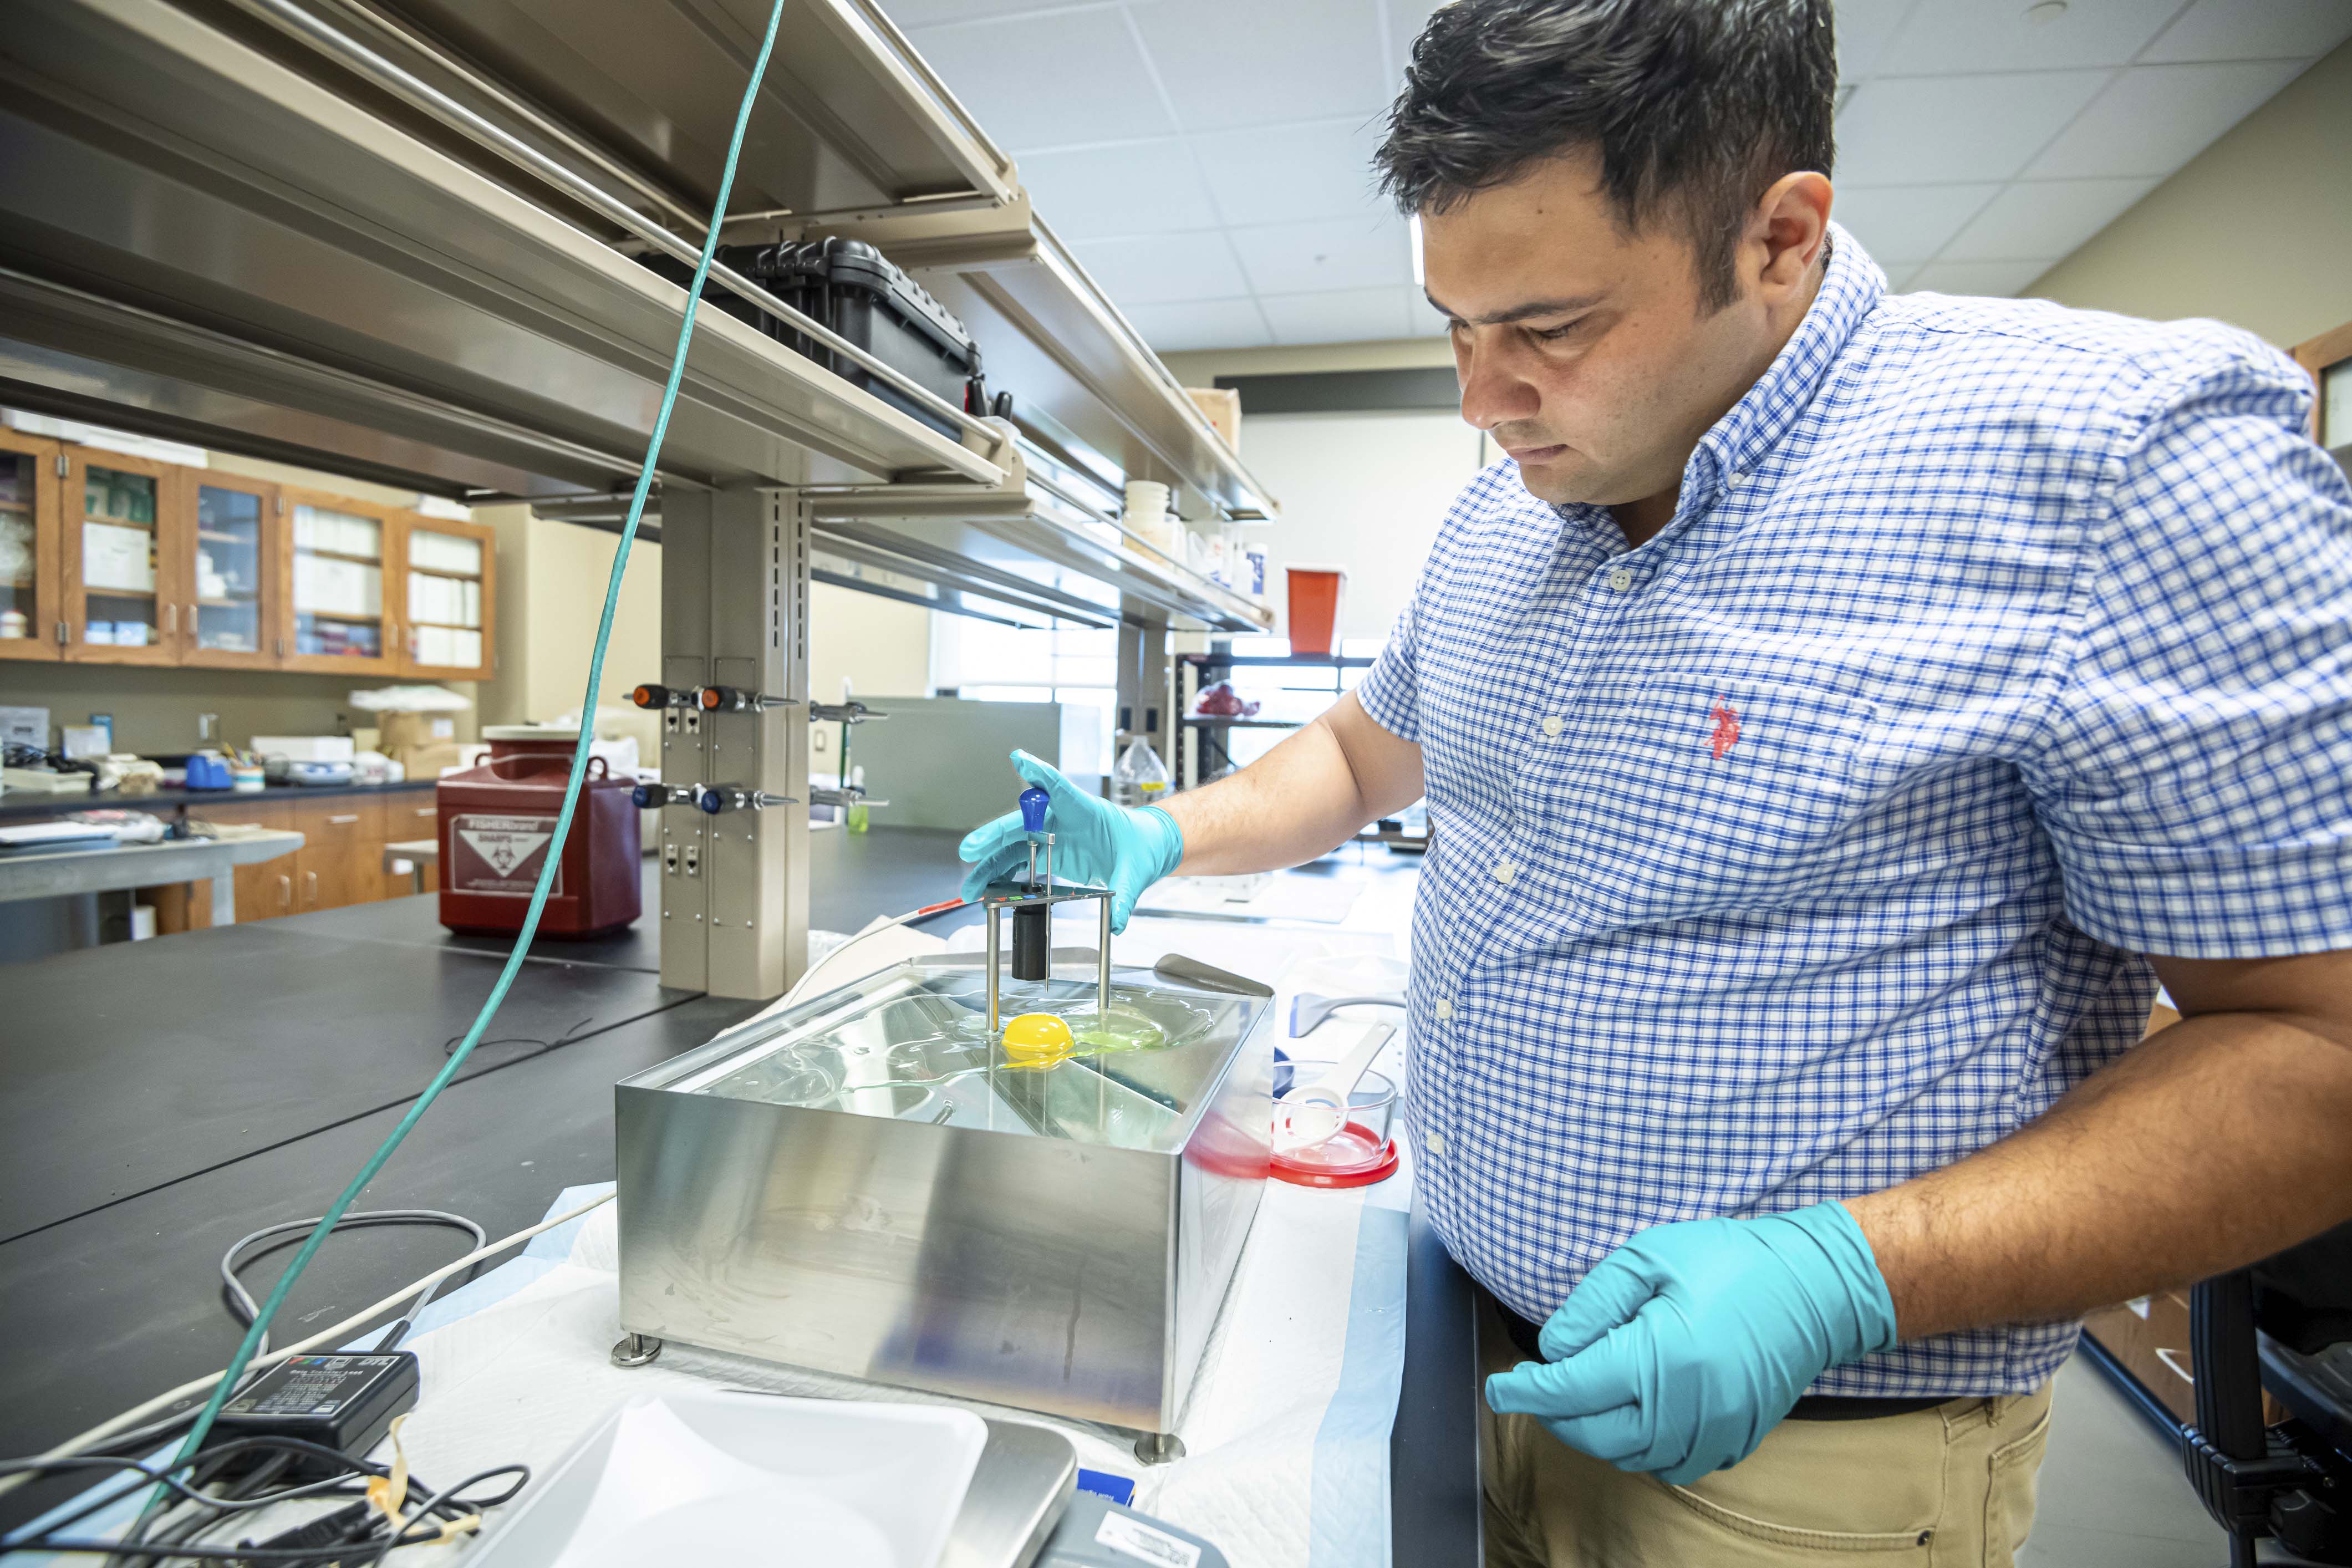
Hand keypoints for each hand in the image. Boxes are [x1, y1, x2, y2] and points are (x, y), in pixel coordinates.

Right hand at [957, 750, 1184, 931]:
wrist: (1143, 848)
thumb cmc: (1139, 846)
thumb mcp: (1135, 872)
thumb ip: (1124, 894)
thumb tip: (1118, 922)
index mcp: (1086, 811)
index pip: (1061, 788)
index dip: (1039, 773)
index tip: (1020, 759)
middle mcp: (1061, 818)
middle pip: (1022, 821)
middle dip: (993, 836)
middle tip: (970, 849)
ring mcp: (1051, 835)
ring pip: (1013, 846)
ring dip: (989, 866)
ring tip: (970, 887)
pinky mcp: (1048, 852)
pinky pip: (1018, 861)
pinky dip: (1001, 875)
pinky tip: (987, 889)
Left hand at [1484, 1203, 1897, 1484]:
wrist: (1814, 1286)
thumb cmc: (1730, 1262)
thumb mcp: (1649, 1258)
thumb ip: (1593, 1305)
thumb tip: (1554, 1350)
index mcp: (1662, 1357)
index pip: (1571, 1390)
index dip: (1527, 1391)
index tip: (1499, 1387)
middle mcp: (1688, 1407)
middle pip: (1594, 1432)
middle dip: (1555, 1413)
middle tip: (1537, 1384)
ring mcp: (1715, 1431)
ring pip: (1629, 1455)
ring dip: (1593, 1432)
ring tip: (1580, 1394)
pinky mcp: (1735, 1440)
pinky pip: (1669, 1464)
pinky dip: (1638, 1448)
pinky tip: (1630, 1413)